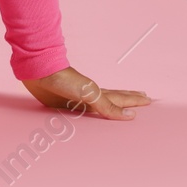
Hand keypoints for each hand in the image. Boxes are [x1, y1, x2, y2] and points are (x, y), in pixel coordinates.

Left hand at [21, 66, 151, 120]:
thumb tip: (131, 115)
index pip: (121, 98)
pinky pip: (82, 109)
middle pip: (114, 97)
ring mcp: (77, 98)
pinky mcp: (62, 103)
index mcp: (98, 93)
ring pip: (99, 103)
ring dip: (111, 104)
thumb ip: (108, 106)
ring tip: (120, 104)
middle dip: (128, 98)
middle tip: (142, 97)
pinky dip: (91, 110)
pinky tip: (87, 110)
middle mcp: (89, 95)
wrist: (38, 71)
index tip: (149, 99)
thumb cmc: (63, 80)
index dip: (134, 100)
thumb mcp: (89, 93)